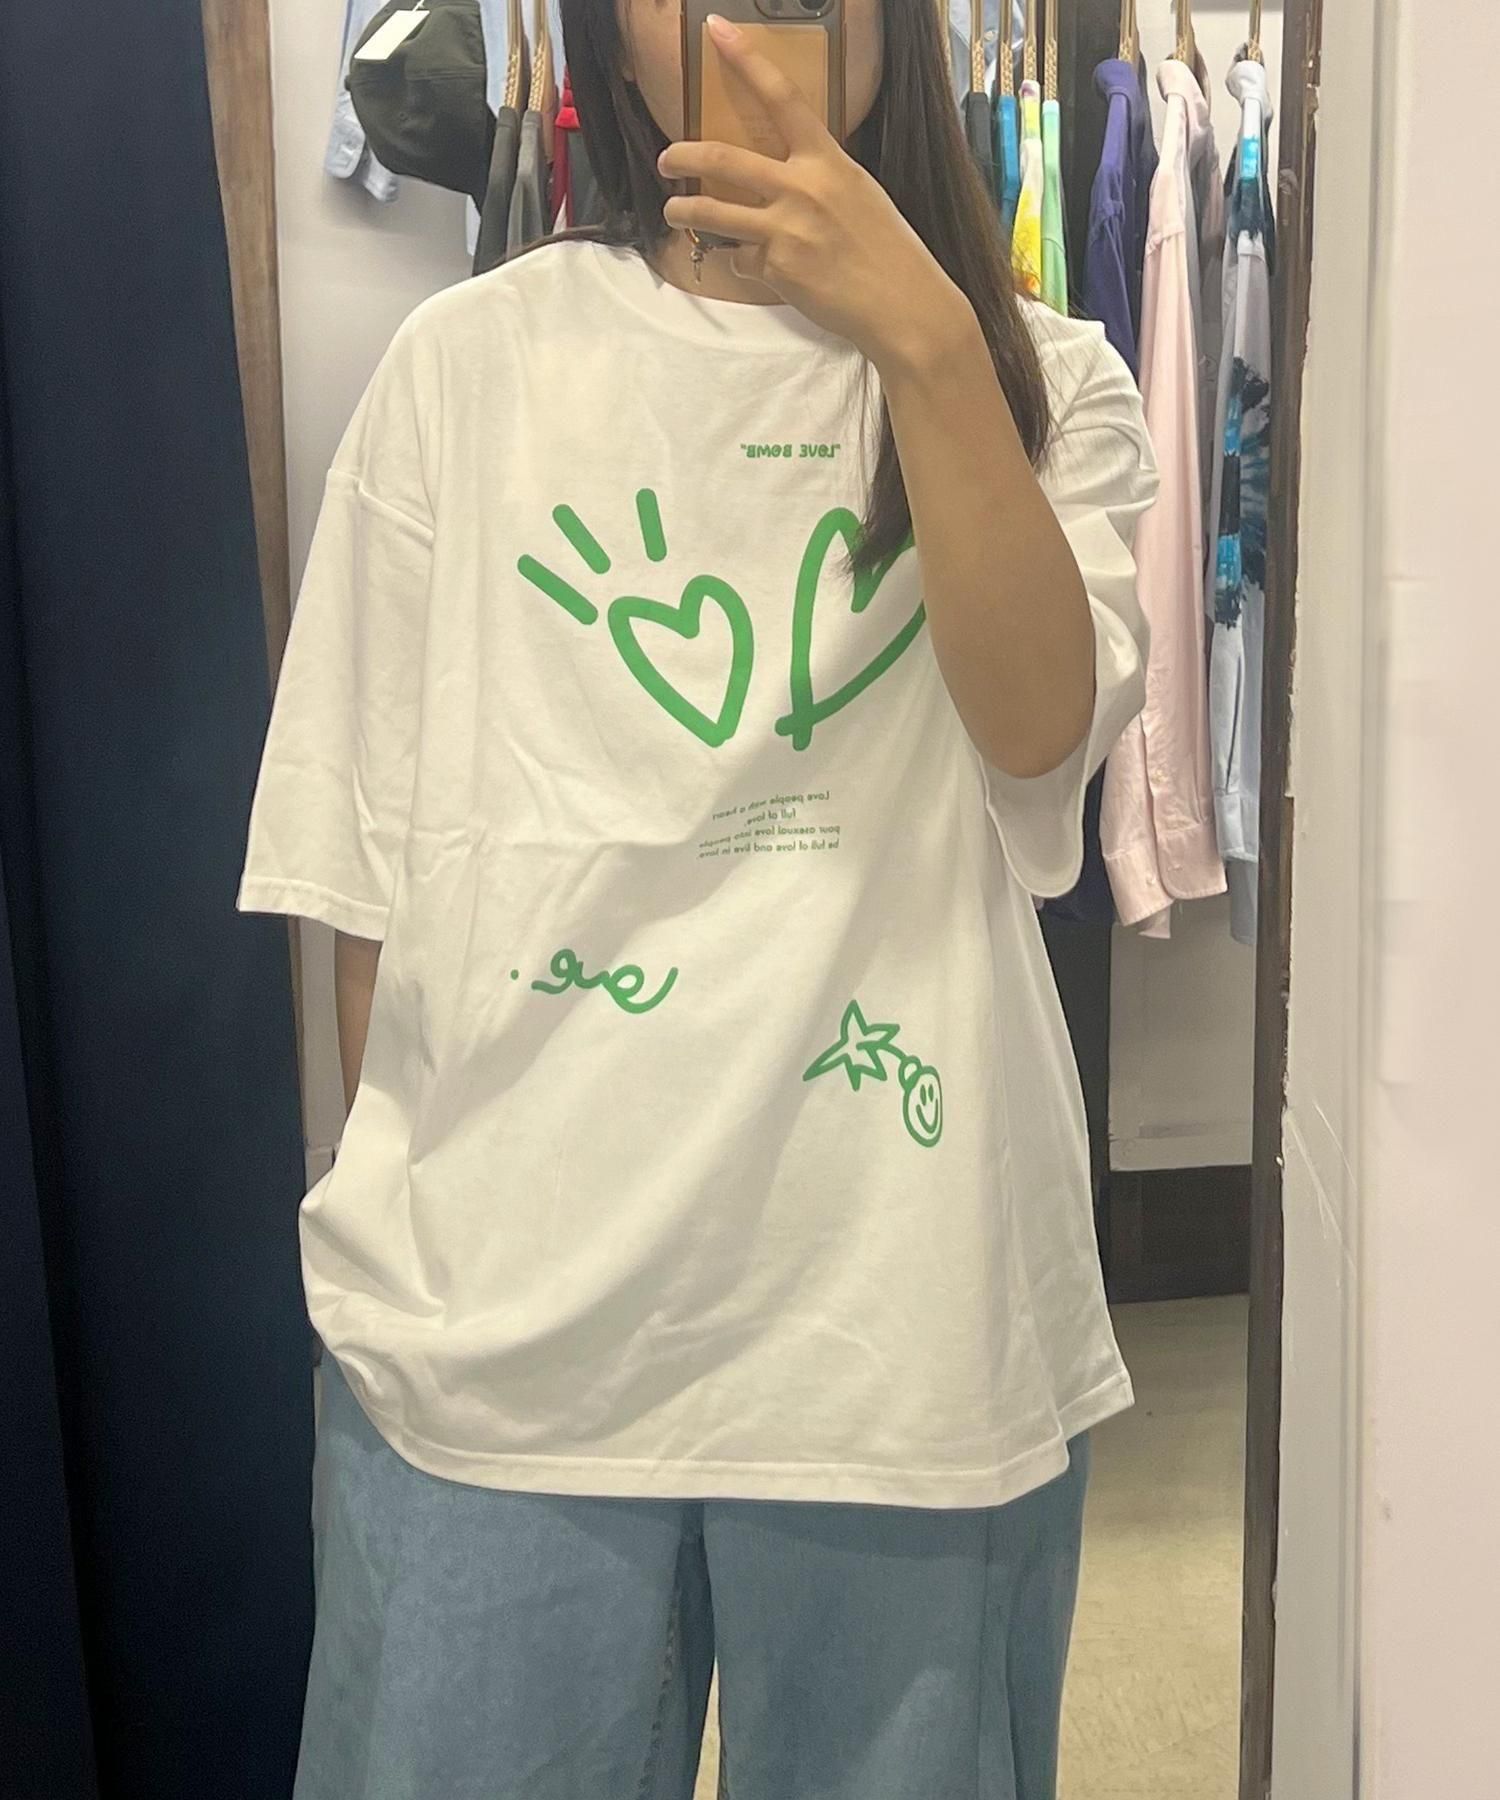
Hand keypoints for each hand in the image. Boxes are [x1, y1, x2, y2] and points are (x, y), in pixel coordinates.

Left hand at [657, 15, 972, 371]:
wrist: (902, 304)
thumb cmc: (887, 250)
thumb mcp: (858, 193)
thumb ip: (818, 178)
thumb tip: (782, 176)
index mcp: (827, 160)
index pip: (781, 97)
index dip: (746, 60)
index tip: (716, 31)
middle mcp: (802, 188)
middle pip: (722, 159)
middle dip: (681, 156)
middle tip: (666, 158)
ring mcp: (785, 229)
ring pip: (712, 213)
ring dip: (683, 211)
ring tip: (675, 211)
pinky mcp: (776, 269)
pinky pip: (742, 261)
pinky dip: (745, 265)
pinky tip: (766, 271)